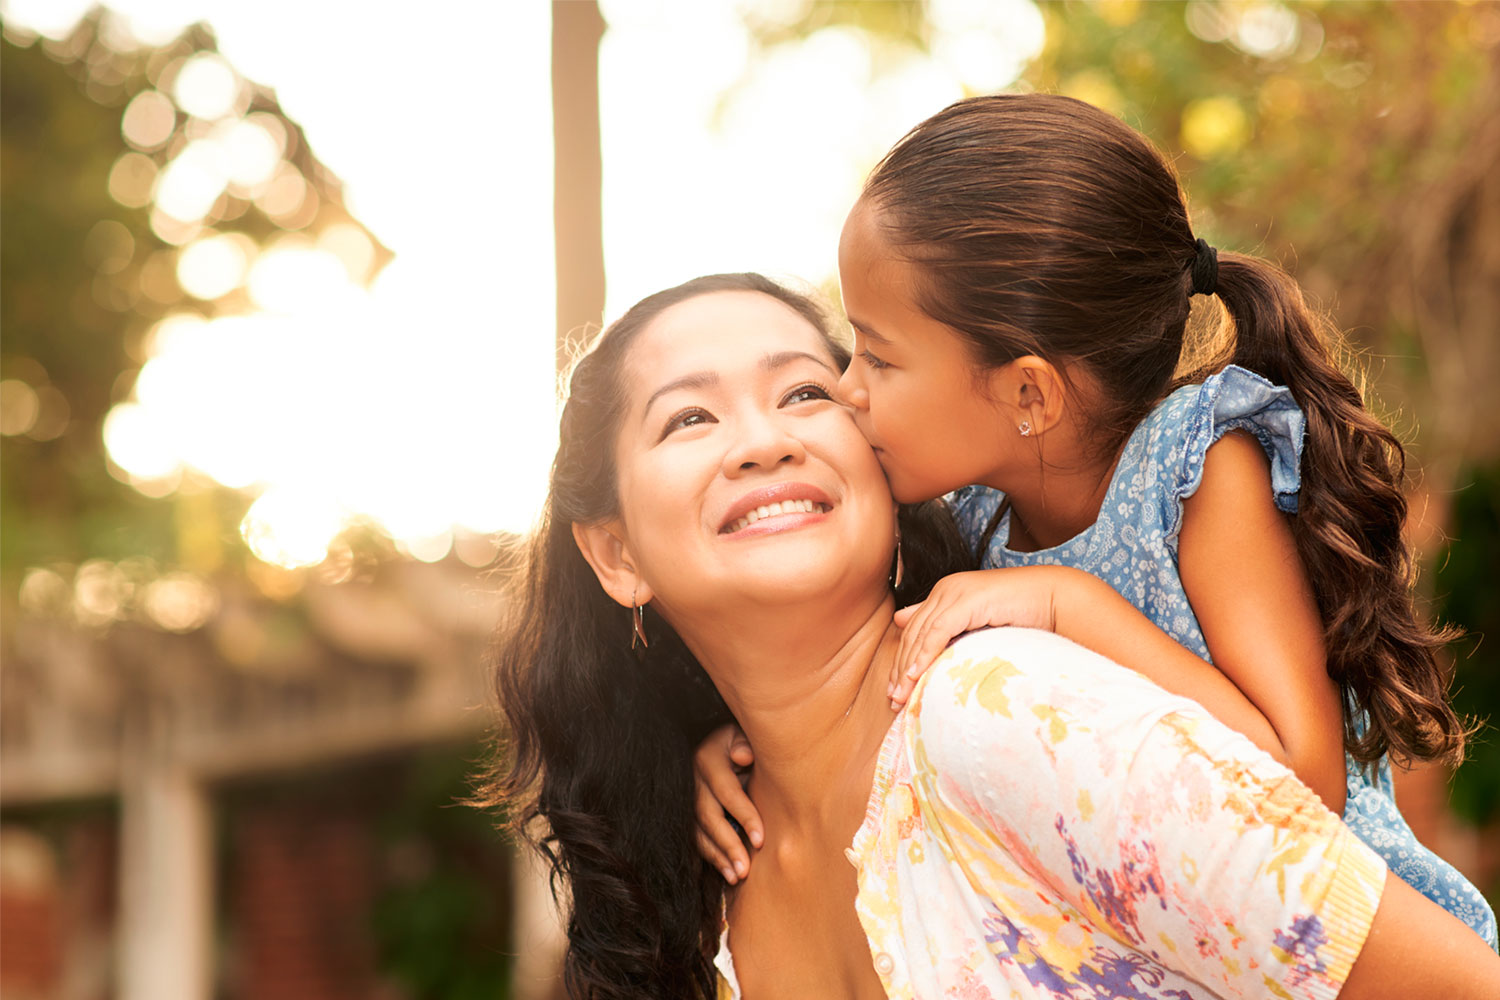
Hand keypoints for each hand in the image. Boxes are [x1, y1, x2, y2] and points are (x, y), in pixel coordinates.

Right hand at [692, 723, 761, 884]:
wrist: (723, 742)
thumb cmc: (743, 740)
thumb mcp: (743, 734)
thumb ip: (746, 743)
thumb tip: (745, 755)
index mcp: (707, 758)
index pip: (727, 792)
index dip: (744, 816)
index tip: (761, 839)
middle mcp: (692, 780)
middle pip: (708, 816)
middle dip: (728, 844)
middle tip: (745, 869)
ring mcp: (687, 797)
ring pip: (698, 832)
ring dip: (718, 856)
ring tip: (736, 877)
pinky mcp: (688, 813)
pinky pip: (695, 838)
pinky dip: (710, 857)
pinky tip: (726, 873)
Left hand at [889, 568, 1060, 707]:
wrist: (1056, 601)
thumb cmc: (1024, 618)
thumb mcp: (979, 626)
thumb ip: (949, 629)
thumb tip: (905, 623)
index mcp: (946, 594)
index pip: (914, 631)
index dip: (902, 661)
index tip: (896, 692)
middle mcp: (946, 589)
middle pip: (912, 634)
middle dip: (900, 669)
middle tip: (893, 700)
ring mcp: (955, 592)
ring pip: (921, 634)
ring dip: (908, 668)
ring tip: (902, 697)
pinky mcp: (967, 600)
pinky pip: (938, 631)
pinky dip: (925, 655)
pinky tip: (917, 676)